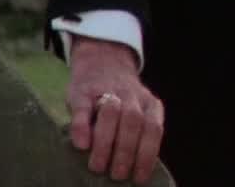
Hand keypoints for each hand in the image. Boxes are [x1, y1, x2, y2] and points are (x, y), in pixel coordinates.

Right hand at [65, 37, 164, 183]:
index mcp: (149, 103)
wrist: (103, 60)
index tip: (140, 177)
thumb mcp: (140, 110)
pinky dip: (82, 127)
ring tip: (98, 167)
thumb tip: (138, 170)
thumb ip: (141, 132)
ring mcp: (107, 91)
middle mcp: (132, 96)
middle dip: (126, 152)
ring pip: (111, 114)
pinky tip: (81, 145)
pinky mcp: (83, 91)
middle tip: (118, 175)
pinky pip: (84, 108)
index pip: (153, 129)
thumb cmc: (123, 99)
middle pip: (133, 122)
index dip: (147, 154)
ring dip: (105, 142)